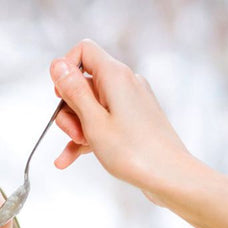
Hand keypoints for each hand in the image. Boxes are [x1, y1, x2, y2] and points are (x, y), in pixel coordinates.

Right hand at [50, 39, 189, 198]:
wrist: (169, 177)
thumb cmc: (134, 153)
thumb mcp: (94, 122)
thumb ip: (74, 91)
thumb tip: (57, 65)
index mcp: (115, 76)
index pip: (83, 51)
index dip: (65, 70)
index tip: (59, 96)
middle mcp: (124, 84)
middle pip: (83, 84)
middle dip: (70, 109)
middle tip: (75, 133)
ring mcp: (130, 103)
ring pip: (90, 108)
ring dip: (77, 128)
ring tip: (79, 148)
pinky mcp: (133, 122)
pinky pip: (102, 123)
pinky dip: (87, 138)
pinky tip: (68, 159)